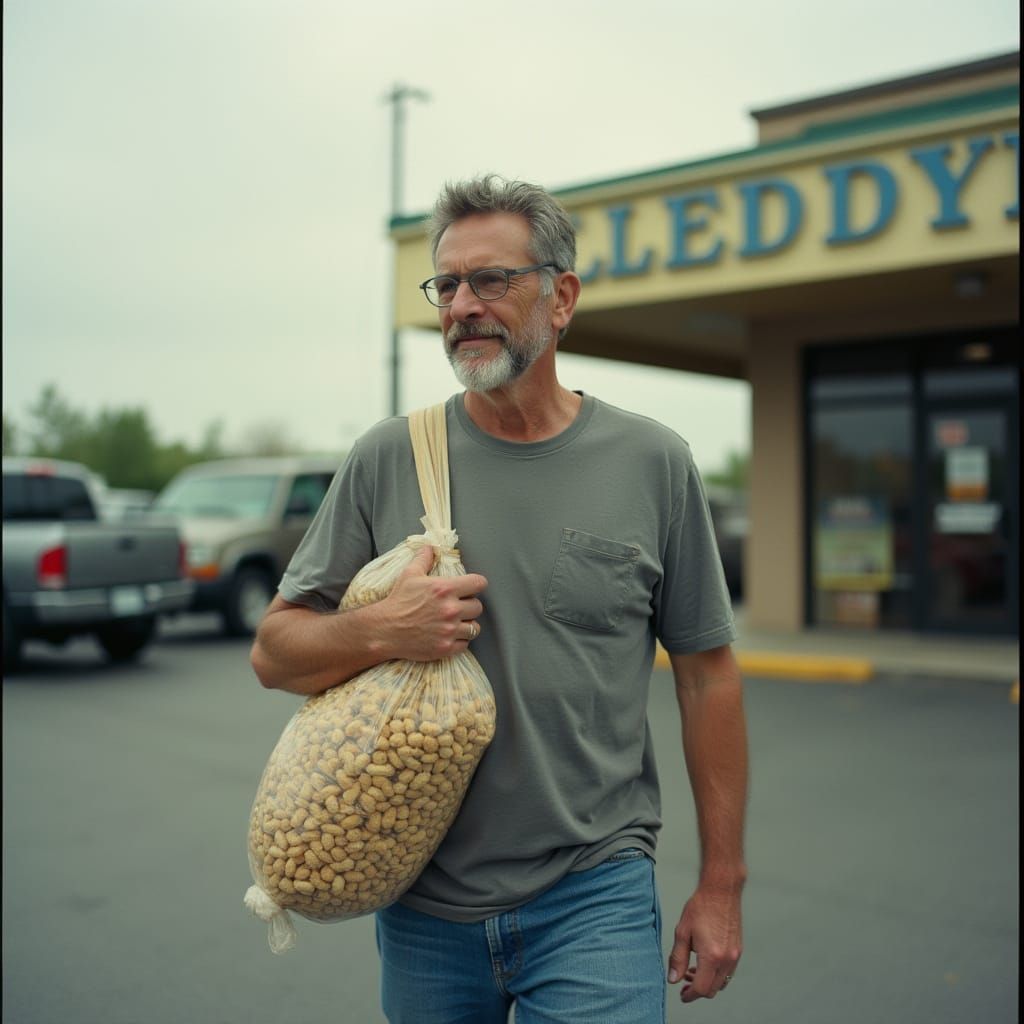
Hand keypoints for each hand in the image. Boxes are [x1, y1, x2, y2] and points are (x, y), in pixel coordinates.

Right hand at [379, 546, 486, 660]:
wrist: (385, 629)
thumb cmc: (398, 601)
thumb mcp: (409, 575)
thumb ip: (424, 559)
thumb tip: (430, 547)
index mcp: (444, 589)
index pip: (479, 583)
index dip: (475, 585)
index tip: (470, 588)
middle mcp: (450, 609)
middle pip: (478, 607)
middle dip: (469, 605)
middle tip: (458, 607)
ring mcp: (449, 630)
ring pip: (475, 627)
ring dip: (467, 624)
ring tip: (456, 622)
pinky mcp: (446, 647)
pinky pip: (465, 644)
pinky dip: (459, 641)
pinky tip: (449, 635)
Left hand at [667, 884, 741, 1002]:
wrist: (721, 891)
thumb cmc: (701, 907)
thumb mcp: (682, 932)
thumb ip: (677, 958)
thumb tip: (673, 979)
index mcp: (712, 956)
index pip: (701, 988)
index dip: (689, 995)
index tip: (682, 995)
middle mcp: (727, 959)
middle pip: (712, 989)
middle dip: (697, 990)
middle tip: (684, 982)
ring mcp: (735, 955)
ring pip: (722, 982)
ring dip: (707, 982)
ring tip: (692, 971)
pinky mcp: (738, 950)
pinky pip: (728, 972)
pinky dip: (716, 974)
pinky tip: (705, 962)